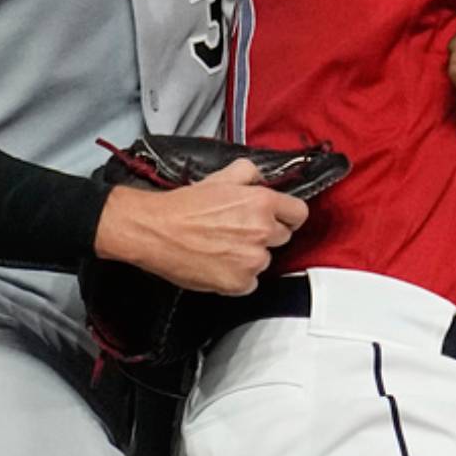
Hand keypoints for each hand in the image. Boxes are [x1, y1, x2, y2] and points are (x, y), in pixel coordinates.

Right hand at [94, 159, 309, 295]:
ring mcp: (252, 260)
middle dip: (265, 234)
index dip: (288, 215)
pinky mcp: (238, 283)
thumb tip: (261, 177)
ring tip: (223, 246)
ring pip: (265, 260)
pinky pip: (250, 282)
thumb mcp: (221, 176)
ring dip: (250, 256)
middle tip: (239, 230)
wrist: (156, 230)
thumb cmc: (184, 206)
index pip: (299, 213)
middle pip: (283, 237)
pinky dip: (238, 277)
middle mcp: (262, 231)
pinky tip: (219, 263)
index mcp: (263, 203)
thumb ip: (249, 173)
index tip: (279, 218)